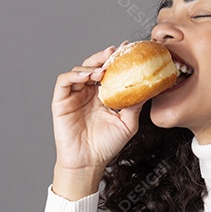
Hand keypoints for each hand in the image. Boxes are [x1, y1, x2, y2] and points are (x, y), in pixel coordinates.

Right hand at [51, 41, 140, 170]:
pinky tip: (86, 76)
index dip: (117, 59)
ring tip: (103, 70)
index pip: (110, 71)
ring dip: (91, 66)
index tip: (128, 49)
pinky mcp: (61, 101)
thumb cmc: (106, 145)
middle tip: (115, 52)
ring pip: (80, 70)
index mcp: (103, 95)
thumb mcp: (127, 123)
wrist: (88, 163)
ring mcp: (74, 95)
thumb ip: (136, 105)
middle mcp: (88, 92)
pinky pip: (64, 81)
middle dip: (104, 56)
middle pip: (94, 66)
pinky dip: (74, 75)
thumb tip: (149, 89)